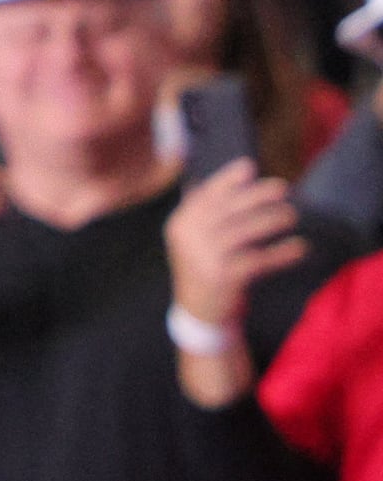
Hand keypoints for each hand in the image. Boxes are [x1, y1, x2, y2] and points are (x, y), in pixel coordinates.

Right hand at [170, 160, 306, 331]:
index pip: (205, 195)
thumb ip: (203, 212)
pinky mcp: (224, 278)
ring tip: (291, 216)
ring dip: (271, 221)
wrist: (199, 314)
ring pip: (244, 231)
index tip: (250, 166)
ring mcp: (205, 258)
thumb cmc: (204, 269)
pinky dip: (281, 253)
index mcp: (181, 224)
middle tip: (284, 188)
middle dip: (257, 196)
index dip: (228, 179)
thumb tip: (215, 178)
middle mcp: (189, 238)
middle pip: (227, 210)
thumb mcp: (195, 240)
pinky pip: (259, 260)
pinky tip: (299, 248)